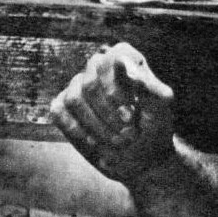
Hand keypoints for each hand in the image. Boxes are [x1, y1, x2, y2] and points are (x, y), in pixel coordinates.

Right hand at [49, 42, 175, 183]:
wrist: (142, 158)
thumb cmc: (155, 129)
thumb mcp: (159, 109)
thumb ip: (145, 84)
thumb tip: (120, 60)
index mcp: (125, 58)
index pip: (110, 60)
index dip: (117, 90)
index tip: (130, 117)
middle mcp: (98, 67)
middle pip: (90, 83)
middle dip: (108, 115)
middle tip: (128, 135)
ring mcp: (79, 86)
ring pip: (73, 99)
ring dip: (95, 126)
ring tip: (115, 141)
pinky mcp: (64, 106)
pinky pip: (59, 111)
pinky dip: (77, 130)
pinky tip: (94, 142)